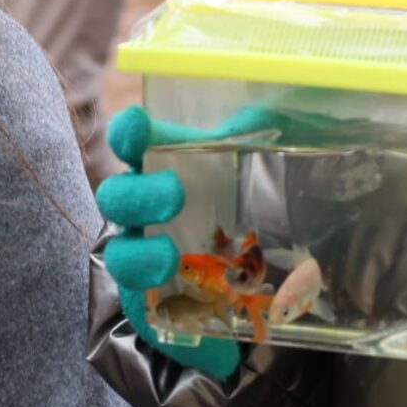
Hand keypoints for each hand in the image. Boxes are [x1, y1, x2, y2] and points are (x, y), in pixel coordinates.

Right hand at [93, 104, 278, 380]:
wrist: (258, 296)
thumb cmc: (257, 222)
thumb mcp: (271, 175)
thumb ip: (271, 141)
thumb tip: (289, 103)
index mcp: (169, 172)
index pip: (136, 144)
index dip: (130, 134)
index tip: (139, 127)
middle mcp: (149, 214)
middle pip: (117, 198)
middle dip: (138, 194)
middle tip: (176, 195)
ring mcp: (147, 259)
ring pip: (120, 252)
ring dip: (139, 253)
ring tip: (169, 258)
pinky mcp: (152, 303)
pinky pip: (136, 299)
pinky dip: (149, 294)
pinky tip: (172, 291)